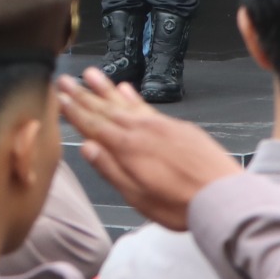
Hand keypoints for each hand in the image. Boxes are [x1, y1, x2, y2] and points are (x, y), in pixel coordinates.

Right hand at [54, 69, 241, 230]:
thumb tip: (87, 147)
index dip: (73, 111)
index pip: (92, 125)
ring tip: (90, 74)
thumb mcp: (138, 196)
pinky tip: (125, 88)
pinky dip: (133, 96)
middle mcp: (141, 130)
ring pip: (125, 102)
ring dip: (105, 88)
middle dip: (82, 94)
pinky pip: (147, 105)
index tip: (57, 97)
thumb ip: (110, 169)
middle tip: (64, 79)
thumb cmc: (179, 204)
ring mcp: (160, 125)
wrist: (222, 195)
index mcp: (127, 148)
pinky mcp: (177, 126)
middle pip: (105, 109)